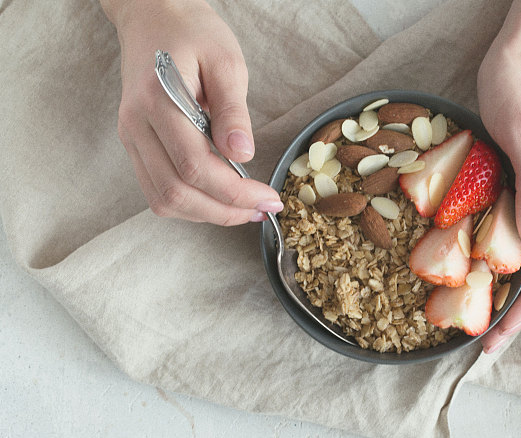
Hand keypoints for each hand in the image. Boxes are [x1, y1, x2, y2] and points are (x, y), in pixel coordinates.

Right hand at [101, 0, 282, 224]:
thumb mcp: (226, 63)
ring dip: (206, 213)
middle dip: (224, 211)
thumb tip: (243, 154)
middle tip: (261, 209)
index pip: (195, 167)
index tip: (269, 197)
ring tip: (244, 209)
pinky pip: (157, 190)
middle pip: (176, 192)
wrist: (153, 15)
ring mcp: (132, 137)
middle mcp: (137, 125)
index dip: (235, 192)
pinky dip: (190, 204)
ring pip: (163, 199)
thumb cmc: (193, 33)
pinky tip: (219, 198)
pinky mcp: (135, 144)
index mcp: (158, 101)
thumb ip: (234, 110)